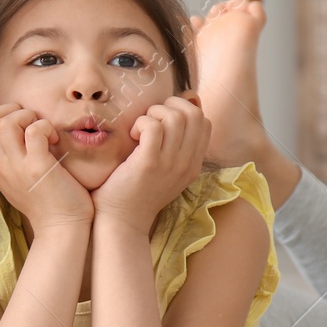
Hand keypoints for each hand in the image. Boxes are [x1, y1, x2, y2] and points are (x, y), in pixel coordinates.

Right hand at [0, 102, 94, 230]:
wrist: (61, 229)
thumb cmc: (46, 202)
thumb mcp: (16, 180)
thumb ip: (9, 159)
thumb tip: (11, 132)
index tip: (14, 121)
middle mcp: (0, 167)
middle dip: (10, 110)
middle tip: (30, 123)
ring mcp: (16, 168)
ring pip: (4, 122)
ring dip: (27, 116)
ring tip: (42, 130)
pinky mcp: (37, 168)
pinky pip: (33, 131)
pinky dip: (45, 126)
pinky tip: (54, 140)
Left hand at [89, 92, 209, 236]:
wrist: (122, 221)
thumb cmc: (135, 190)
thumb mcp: (164, 169)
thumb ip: (173, 145)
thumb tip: (175, 109)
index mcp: (193, 164)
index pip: (204, 121)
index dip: (184, 109)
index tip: (162, 118)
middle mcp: (186, 163)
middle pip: (194, 114)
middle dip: (169, 106)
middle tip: (150, 119)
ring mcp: (170, 164)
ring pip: (175, 117)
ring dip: (153, 113)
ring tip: (139, 129)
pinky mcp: (149, 163)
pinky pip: (153, 127)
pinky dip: (140, 123)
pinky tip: (132, 136)